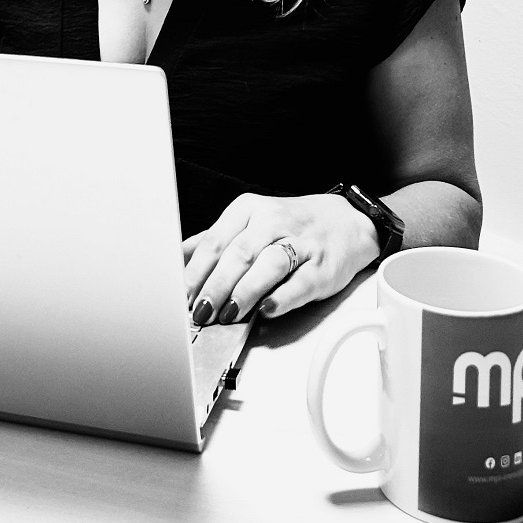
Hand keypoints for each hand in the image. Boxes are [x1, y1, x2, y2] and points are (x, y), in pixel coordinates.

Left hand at [183, 192, 380, 323]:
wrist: (346, 222)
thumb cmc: (290, 226)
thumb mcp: (248, 223)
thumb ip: (213, 241)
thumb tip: (176, 260)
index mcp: (248, 209)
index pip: (215, 241)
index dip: (195, 272)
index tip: (182, 296)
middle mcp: (273, 221)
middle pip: (239, 253)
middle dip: (216, 286)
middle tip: (201, 311)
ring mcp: (301, 242)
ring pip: (269, 263)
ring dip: (245, 291)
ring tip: (229, 313)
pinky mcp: (324, 265)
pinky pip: (301, 281)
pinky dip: (283, 296)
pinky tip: (267, 309)